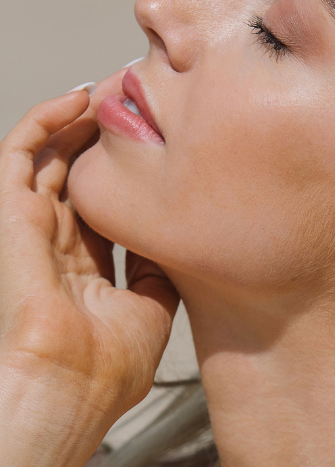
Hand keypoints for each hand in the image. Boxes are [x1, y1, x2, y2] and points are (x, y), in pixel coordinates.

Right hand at [0, 71, 179, 466]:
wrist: (74, 390)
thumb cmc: (108, 366)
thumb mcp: (152, 309)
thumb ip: (157, 275)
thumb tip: (170, 249)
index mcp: (86, 264)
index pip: (100, 204)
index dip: (122, 172)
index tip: (152, 145)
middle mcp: (58, 242)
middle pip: (76, 174)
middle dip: (101, 139)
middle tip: (132, 109)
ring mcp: (34, 227)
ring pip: (47, 157)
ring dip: (74, 122)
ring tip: (106, 93)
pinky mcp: (13, 217)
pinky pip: (19, 156)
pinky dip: (43, 123)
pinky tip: (75, 100)